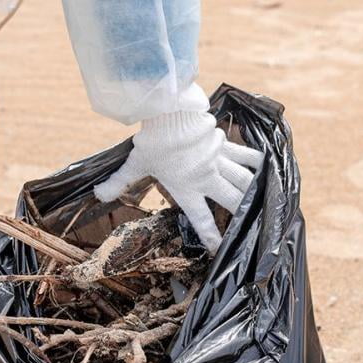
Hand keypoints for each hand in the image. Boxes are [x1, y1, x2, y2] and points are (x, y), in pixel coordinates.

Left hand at [95, 97, 263, 251]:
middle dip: (243, 215)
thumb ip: (119, 182)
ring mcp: (218, 161)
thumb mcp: (134, 164)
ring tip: (263, 200)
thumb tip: (98, 195)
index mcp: (186, 189)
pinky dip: (255, 162)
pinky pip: (245, 155)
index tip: (219, 249)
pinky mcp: (224, 144)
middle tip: (254, 225)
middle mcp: (207, 178)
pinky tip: (264, 167)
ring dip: (254, 191)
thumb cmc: (152, 141)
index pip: (201, 219)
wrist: (171, 113)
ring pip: (244, 180)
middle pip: (232, 202)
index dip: (211, 237)